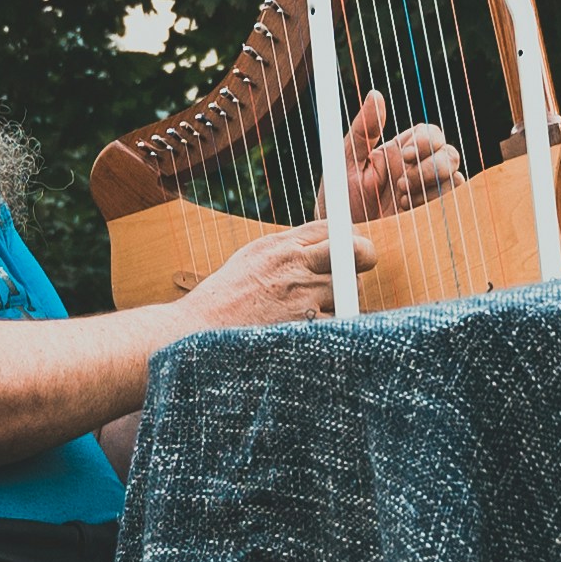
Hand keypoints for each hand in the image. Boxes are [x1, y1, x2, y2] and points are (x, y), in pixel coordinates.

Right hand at [178, 224, 347, 330]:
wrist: (199, 333)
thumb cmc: (225, 300)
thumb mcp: (252, 259)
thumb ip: (288, 250)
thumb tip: (324, 244)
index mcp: (281, 245)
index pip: (335, 228)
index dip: (349, 238)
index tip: (350, 250)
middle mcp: (295, 264)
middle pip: (357, 253)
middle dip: (361, 262)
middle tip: (354, 275)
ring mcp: (303, 296)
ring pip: (352, 292)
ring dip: (344, 302)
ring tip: (319, 311)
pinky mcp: (307, 326)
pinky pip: (340, 322)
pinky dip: (333, 328)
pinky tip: (312, 331)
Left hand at [345, 95, 463, 217]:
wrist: (341, 240)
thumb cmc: (340, 199)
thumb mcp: (347, 160)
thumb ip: (363, 129)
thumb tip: (375, 94)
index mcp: (401, 151)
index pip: (430, 134)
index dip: (425, 141)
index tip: (405, 156)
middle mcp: (419, 170)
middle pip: (449, 154)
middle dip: (430, 167)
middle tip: (401, 185)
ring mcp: (427, 195)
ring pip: (454, 179)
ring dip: (430, 189)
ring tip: (402, 202)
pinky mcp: (431, 218)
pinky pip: (452, 205)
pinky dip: (436, 206)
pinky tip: (411, 215)